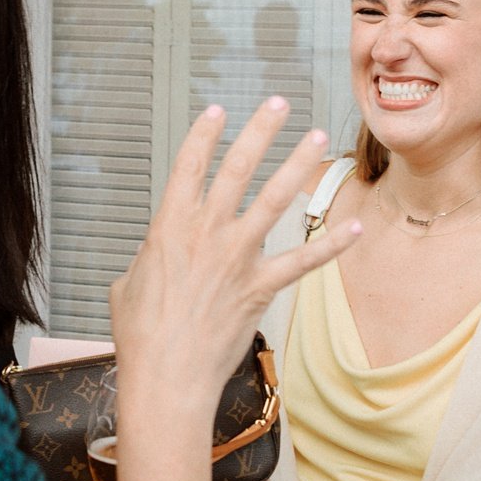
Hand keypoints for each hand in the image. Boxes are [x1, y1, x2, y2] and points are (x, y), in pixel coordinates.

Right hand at [109, 98, 362, 404]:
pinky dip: (331, 245)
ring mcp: (237, 258)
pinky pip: (302, 261)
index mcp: (169, 227)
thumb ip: (146, 262)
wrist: (165, 377)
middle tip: (278, 103)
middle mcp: (207, 233)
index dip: (204, 135)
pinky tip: (354, 228)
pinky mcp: (260, 287)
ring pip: (274, 199)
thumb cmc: (141, 337)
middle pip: (237, 168)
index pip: (189, 167)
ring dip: (297, 164)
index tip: (218, 110)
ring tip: (315, 137)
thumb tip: (153, 260)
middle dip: (259, 131)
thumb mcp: (126, 286)